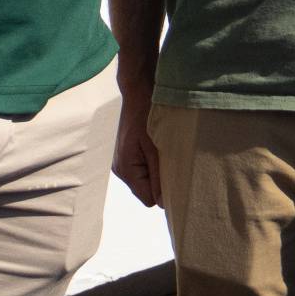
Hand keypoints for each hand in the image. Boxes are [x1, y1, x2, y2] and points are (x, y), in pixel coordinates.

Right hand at [112, 87, 160, 206]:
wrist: (136, 92)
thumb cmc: (147, 115)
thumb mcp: (156, 147)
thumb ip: (159, 176)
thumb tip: (165, 203)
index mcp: (126, 169)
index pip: (148, 199)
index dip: (162, 193)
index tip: (175, 178)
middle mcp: (120, 170)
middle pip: (144, 191)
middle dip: (158, 181)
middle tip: (170, 162)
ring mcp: (120, 162)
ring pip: (143, 180)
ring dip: (155, 171)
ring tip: (161, 152)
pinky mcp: (124, 155)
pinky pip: (140, 170)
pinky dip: (150, 163)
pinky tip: (154, 148)